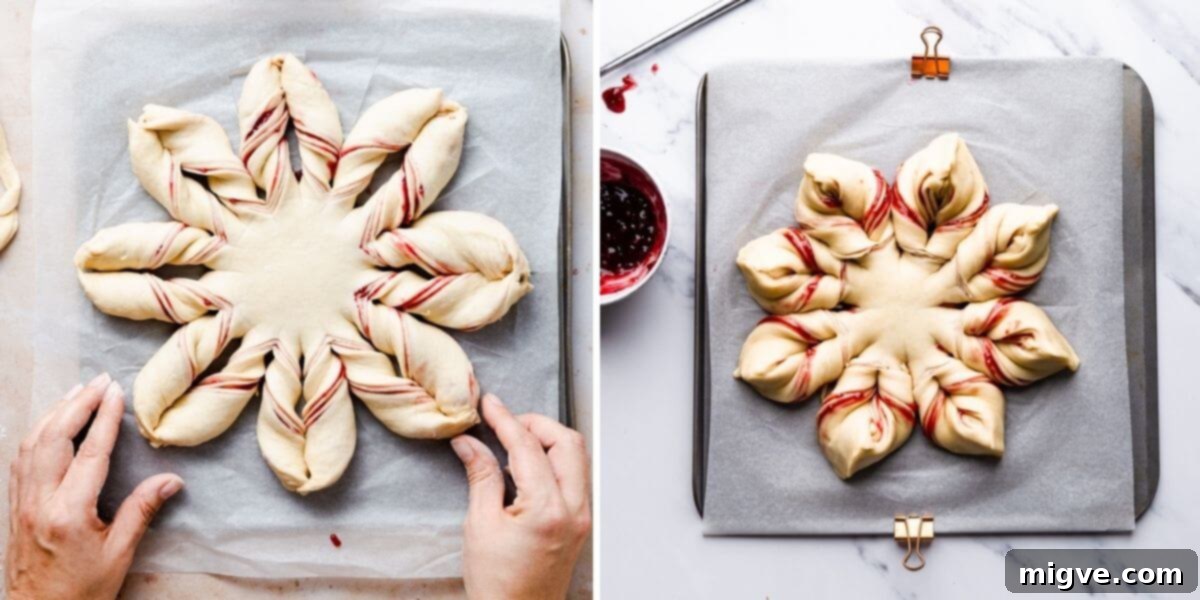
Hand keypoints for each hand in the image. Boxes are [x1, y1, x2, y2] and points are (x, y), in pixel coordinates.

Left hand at [6, 374, 183, 599]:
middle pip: (53, 438)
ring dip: (54, 414)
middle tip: (99, 381)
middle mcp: (39, 503)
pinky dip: (37, 434)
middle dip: (77, 404)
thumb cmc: (82, 592)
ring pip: (31, 444)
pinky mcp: (15, 508)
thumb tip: (172, 479)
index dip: (105, 419)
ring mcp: (22, 504)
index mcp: (69, 514)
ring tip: (77, 392)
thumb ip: (141, 510)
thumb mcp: (119, 554)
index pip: (90, 454)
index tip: (116, 392)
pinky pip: (20, 460)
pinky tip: (50, 425)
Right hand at [452, 394, 590, 599]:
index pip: (528, 447)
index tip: (490, 405)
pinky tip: (528, 465)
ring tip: (514, 440)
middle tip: (504, 422)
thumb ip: (481, 477)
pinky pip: (574, 477)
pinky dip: (554, 460)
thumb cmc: (498, 585)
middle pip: (566, 442)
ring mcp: (581, 516)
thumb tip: (470, 444)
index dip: (505, 420)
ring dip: (547, 440)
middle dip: (535, 423)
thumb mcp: (480, 526)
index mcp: (547, 509)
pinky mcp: (580, 522)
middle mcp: (573, 509)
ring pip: (575, 457)